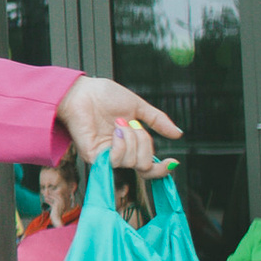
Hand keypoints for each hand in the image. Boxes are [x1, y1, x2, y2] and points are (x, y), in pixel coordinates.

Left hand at [58, 76, 178, 172]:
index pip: (148, 167)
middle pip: (145, 165)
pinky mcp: (94, 157)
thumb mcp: (137, 106)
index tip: (172, 162)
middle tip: (132, 125)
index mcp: (130, 144)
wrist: (82, 91)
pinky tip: (115, 130)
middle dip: (145, 143)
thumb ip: (157, 121)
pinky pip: (117, 160)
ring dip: (131, 138)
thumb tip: (178, 134)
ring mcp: (106, 156)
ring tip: (119, 123)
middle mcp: (119, 153)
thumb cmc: (104, 96)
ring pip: (133, 162)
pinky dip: (121, 144)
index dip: (162, 170)